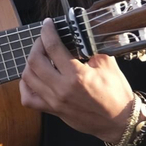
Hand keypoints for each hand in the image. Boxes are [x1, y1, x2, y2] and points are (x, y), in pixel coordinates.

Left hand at [19, 19, 137, 143]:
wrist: (119, 121)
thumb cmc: (115, 94)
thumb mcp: (107, 64)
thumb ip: (90, 48)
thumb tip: (78, 37)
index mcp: (77, 75)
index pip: (53, 47)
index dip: (47, 31)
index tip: (48, 24)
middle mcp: (62, 89)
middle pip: (34, 61)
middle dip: (37, 45)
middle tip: (44, 40)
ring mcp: (55, 101)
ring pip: (28, 78)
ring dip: (30, 63)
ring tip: (40, 57)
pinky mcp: (53, 110)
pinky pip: (28, 99)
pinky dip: (25, 86)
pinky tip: (33, 78)